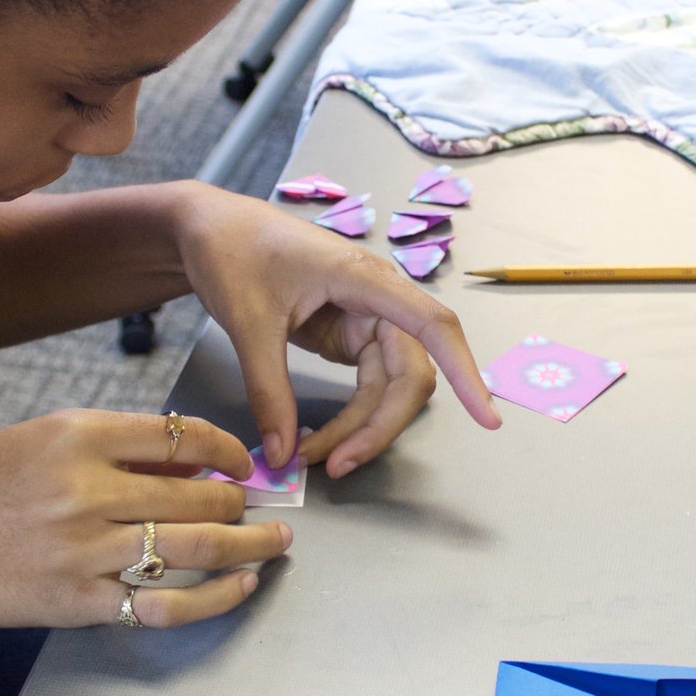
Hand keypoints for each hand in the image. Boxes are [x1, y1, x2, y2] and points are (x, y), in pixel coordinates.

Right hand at [0, 409, 288, 637]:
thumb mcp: (38, 437)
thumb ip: (111, 444)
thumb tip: (187, 457)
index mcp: (78, 436)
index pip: (182, 435)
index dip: (228, 448)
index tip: (243, 461)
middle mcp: (88, 489)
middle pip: (199, 493)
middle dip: (241, 501)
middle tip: (258, 507)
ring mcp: (86, 550)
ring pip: (195, 546)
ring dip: (248, 546)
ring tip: (273, 545)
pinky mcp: (80, 600)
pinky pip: (166, 602)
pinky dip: (215, 597)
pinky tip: (239, 587)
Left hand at [172, 185, 500, 475]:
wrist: (208, 229)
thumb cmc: (233, 252)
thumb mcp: (248, 322)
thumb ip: (269, 391)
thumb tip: (283, 454)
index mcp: (364, 277)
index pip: (433, 325)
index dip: (465, 371)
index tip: (487, 419)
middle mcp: (379, 298)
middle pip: (409, 374)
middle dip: (378, 426)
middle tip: (334, 467)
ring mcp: (367, 318)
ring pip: (388, 388)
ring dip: (360, 428)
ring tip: (313, 458)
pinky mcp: (349, 335)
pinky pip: (366, 386)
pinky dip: (348, 417)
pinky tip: (318, 439)